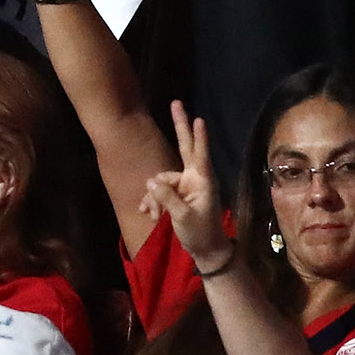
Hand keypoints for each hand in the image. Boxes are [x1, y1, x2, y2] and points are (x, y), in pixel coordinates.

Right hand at [141, 101, 230, 267]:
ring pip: (163, 179)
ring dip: (154, 196)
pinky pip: (160, 190)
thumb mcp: (183, 217)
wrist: (206, 252)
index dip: (198, 137)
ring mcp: (185, 184)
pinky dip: (153, 201)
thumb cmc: (201, 234)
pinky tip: (148, 214)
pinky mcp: (177, 193)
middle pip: (186, 147)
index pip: (200, 155)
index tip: (198, 119)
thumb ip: (167, 197)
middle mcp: (194, 178)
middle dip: (180, 126)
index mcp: (202, 182)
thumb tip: (151, 180)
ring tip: (151, 215)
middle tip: (176, 103)